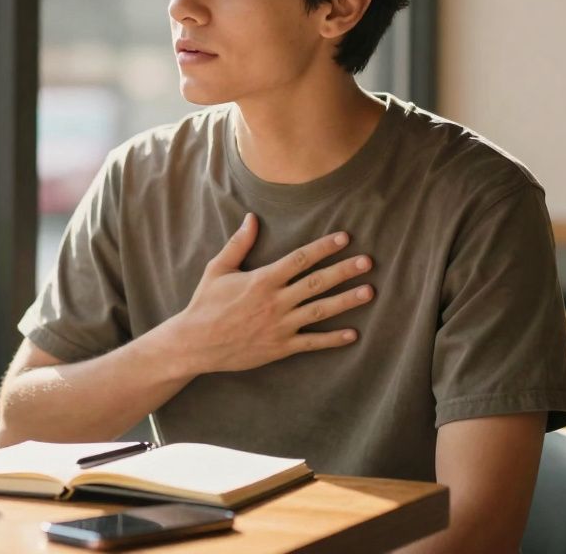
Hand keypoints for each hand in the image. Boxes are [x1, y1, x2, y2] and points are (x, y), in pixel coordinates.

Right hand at [167, 213, 373, 375]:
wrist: (195, 343)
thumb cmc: (205, 304)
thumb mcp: (218, 269)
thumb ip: (238, 244)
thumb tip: (251, 218)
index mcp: (262, 279)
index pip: (300, 259)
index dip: (324, 247)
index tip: (345, 239)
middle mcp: (275, 301)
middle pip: (317, 282)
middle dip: (344, 271)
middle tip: (368, 262)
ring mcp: (280, 325)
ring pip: (320, 310)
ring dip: (347, 300)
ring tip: (369, 292)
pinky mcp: (280, 347)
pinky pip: (312, 342)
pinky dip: (333, 339)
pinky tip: (353, 334)